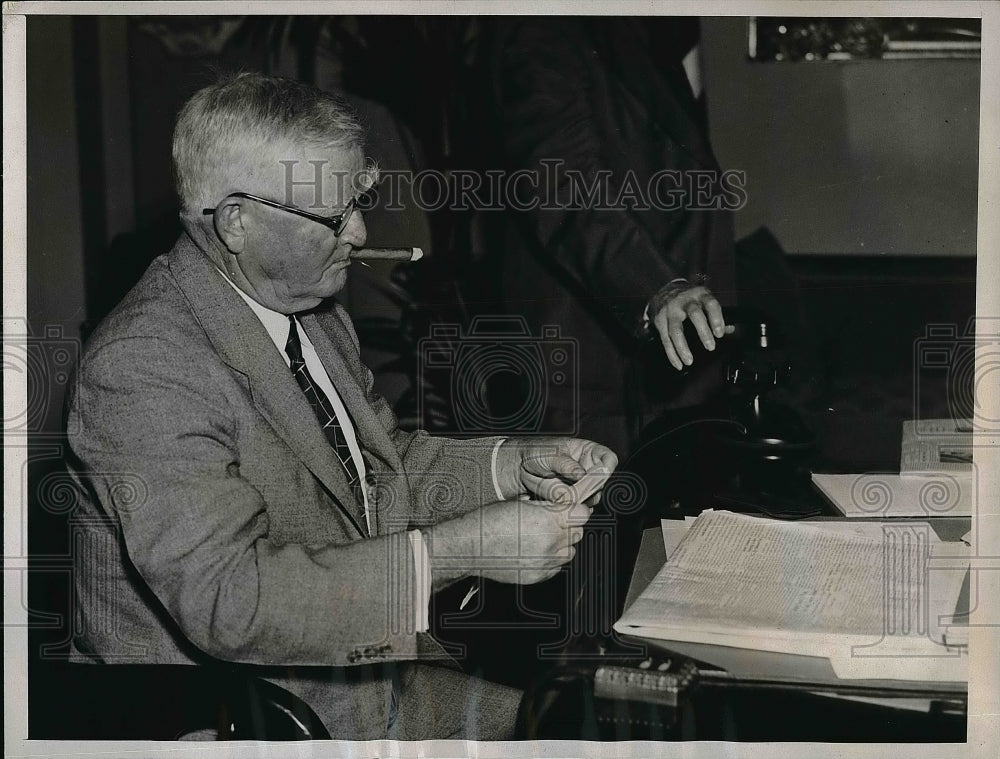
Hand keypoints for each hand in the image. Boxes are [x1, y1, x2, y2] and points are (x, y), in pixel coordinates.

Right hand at [425, 498, 592, 587]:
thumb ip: (548, 506)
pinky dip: (551, 559)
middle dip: (569, 526)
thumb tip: (564, 505)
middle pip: (578, 533)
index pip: (582, 514)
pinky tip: (536, 551)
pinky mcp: (538, 576)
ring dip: (562, 544)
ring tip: (544, 537)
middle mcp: (550, 543)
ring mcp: (545, 562)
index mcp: (547, 521)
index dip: (576, 509)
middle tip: (553, 521)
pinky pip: (557, 567)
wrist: (472, 547)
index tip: (569, 508)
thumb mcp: (521, 504)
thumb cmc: (491, 521)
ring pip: (570, 552)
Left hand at [495, 437, 618, 503]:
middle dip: (590, 489)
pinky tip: (557, 501)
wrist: (519, 467)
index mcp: (588, 452)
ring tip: (559, 493)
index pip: (608, 459)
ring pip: (590, 498)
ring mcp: (581, 486)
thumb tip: (582, 475)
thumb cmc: (536, 452)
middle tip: (575, 489)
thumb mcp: (551, 454)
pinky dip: (568, 507)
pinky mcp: (571, 500)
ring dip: (577, 499)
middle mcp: (588, 470)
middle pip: (602, 483)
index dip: (607, 468)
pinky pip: (576, 507)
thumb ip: (567, 465)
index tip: (599, 475)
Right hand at [649, 282, 733, 370]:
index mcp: (699, 295)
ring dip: (682, 347)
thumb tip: (730, 329)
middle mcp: (684, 301)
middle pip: (694, 314)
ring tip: (689, 361)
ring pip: (675, 330)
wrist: (663, 291)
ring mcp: (670, 310)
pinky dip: (672, 354)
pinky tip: (678, 363)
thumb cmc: (689, 298)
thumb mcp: (703, 300)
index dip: (716, 318)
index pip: (710, 304)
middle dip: (703, 331)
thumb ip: (716, 314)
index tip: (720, 333)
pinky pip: (665, 339)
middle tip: (710, 347)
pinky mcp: (659, 320)